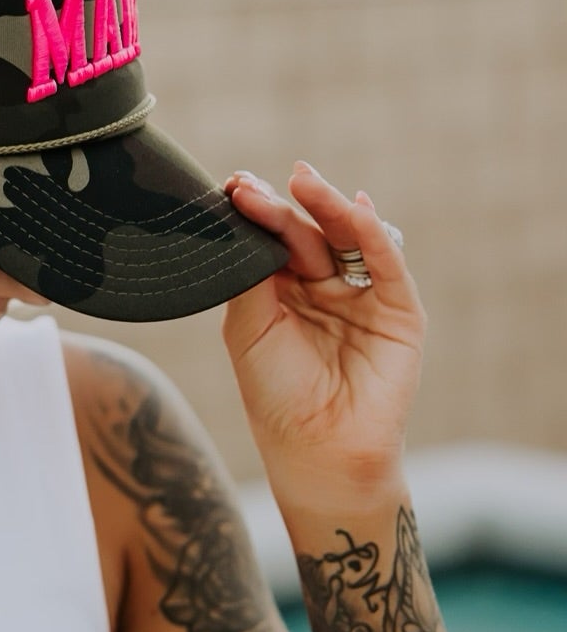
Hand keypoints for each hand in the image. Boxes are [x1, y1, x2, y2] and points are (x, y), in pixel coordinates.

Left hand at [220, 163, 424, 508]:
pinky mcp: (398, 311)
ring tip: (302, 181)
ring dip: (327, 207)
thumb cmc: (275, 395)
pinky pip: (386, 264)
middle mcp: (322, 288)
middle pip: (306, 233)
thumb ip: (252, 276)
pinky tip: (356, 208)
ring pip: (346, 240)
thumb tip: (247, 220)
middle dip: (282, 206)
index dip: (256, 214)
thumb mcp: (249, 329)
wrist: (318, 450)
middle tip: (254, 184)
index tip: (232, 187)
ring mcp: (361, 297)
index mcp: (282, 291)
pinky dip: (374, 234)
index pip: (272, 241)